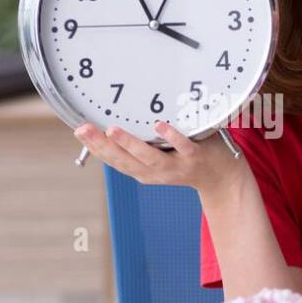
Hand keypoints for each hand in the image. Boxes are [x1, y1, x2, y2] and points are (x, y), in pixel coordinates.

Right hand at [73, 119, 243, 193]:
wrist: (222, 177)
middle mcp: (156, 171)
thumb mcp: (158, 157)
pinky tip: (159, 125)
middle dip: (102, 145)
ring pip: (149, 156)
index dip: (96, 147)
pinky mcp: (195, 157)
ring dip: (130, 143)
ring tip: (112, 130)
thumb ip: (140, 146)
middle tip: (84, 129)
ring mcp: (176, 165)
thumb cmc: (186, 160)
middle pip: (125, 160)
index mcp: (144, 170)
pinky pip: (182, 147)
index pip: (114, 160)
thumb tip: (115, 125)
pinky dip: (171, 137)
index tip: (78, 130)